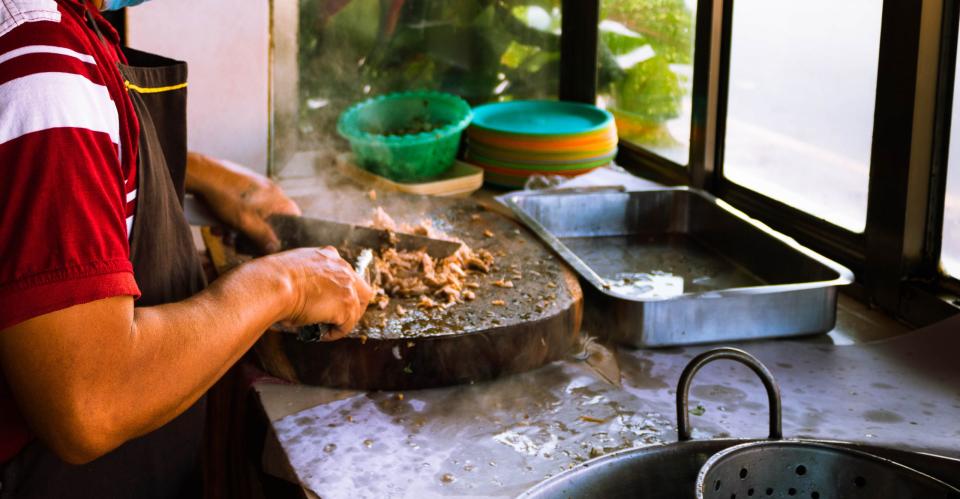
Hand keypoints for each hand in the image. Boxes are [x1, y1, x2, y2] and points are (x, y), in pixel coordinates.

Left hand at [186, 152, 300, 252]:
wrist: (202, 174)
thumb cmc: (225, 196)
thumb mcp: (246, 222)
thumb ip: (263, 237)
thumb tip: (275, 248)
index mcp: (277, 198)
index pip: (294, 217)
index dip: (287, 232)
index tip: (275, 244)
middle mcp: (269, 191)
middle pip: (270, 220)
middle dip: (253, 235)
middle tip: (239, 243)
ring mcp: (254, 188)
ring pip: (253, 215)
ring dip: (238, 229)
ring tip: (223, 235)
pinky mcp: (240, 186)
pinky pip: (242, 207)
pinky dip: (231, 218)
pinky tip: (217, 225)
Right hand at [270, 247, 373, 338]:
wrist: (271, 285)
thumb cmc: (272, 280)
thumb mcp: (291, 271)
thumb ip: (304, 279)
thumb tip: (302, 297)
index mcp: (328, 255)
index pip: (344, 273)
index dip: (339, 289)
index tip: (330, 301)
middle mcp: (342, 267)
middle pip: (361, 289)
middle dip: (354, 305)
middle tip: (338, 318)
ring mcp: (347, 285)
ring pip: (356, 309)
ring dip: (343, 321)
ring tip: (326, 329)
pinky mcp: (347, 304)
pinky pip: (347, 325)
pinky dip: (336, 332)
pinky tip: (322, 335)